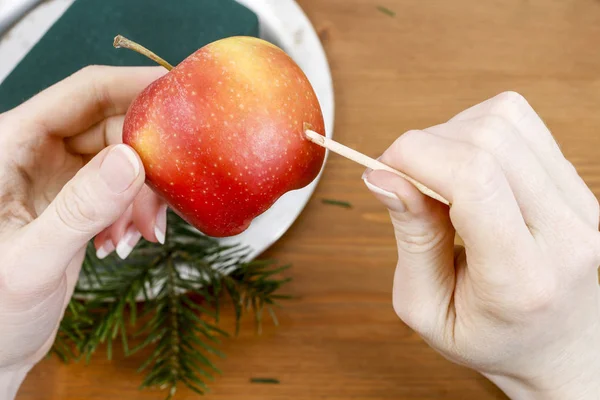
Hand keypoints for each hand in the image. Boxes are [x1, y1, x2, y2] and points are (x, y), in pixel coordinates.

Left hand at [0, 66, 166, 397]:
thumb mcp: (32, 261)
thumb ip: (80, 209)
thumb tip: (132, 160)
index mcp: (8, 146)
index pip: (81, 93)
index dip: (132, 86)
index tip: (179, 93)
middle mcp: (34, 153)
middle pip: (110, 124)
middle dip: (146, 156)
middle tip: (173, 185)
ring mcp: (57, 177)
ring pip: (122, 158)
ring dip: (142, 192)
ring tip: (139, 232)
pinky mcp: (75, 201)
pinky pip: (121, 188)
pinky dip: (135, 210)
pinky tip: (126, 240)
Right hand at [363, 92, 599, 398]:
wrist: (556, 346)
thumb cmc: (488, 337)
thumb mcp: (426, 309)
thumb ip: (411, 238)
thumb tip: (383, 174)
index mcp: (521, 279)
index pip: (474, 179)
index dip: (416, 155)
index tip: (383, 170)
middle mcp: (566, 234)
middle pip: (490, 139)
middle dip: (427, 144)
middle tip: (405, 178)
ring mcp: (582, 205)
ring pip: (507, 119)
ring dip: (453, 134)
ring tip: (438, 177)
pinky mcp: (580, 185)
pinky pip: (522, 125)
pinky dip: (478, 133)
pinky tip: (467, 169)